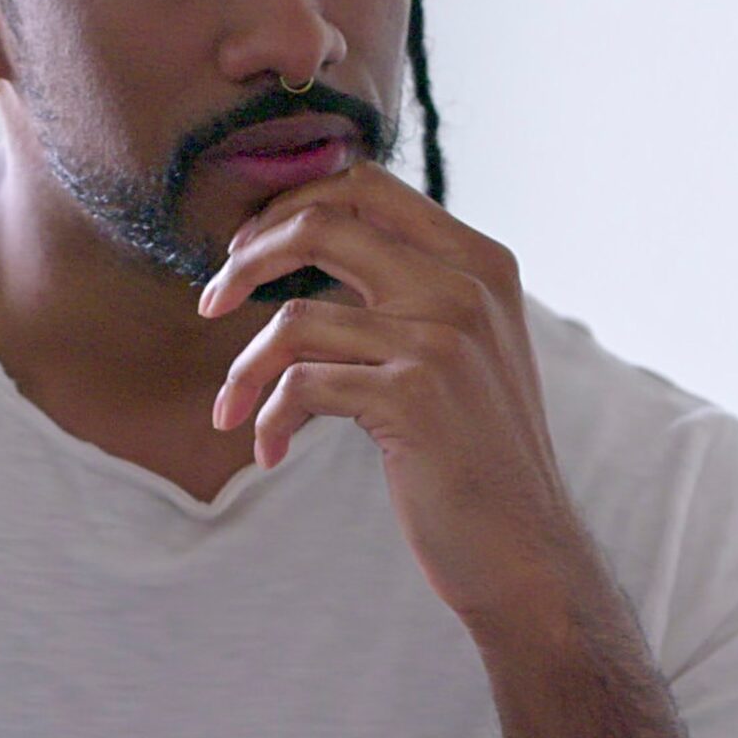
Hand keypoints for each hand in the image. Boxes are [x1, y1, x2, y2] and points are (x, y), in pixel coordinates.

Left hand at [199, 162, 584, 622]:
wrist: (526, 552)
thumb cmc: (479, 454)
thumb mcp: (468, 349)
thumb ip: (418, 289)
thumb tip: (315, 241)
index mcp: (481, 262)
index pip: (368, 186)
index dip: (292, 207)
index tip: (249, 251)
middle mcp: (466, 286)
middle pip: (322, 223)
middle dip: (247, 259)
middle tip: (211, 303)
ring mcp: (442, 337)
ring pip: (294, 319)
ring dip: (244, 369)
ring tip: (231, 408)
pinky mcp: (413, 395)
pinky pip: (299, 387)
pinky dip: (268, 419)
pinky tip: (271, 452)